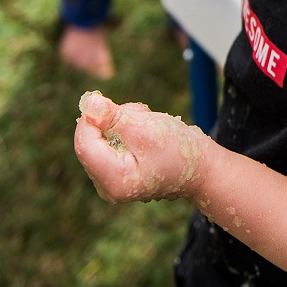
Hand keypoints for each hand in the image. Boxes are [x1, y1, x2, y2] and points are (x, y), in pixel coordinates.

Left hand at [73, 91, 211, 202]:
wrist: (202, 168)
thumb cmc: (179, 150)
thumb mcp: (147, 128)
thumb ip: (114, 117)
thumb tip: (88, 104)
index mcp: (114, 180)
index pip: (85, 144)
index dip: (90, 118)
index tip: (102, 99)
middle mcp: (108, 186)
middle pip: (93, 142)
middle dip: (112, 122)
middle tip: (141, 116)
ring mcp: (112, 182)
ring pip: (102, 141)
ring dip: (122, 125)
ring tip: (148, 126)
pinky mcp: (118, 175)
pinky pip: (110, 147)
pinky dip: (125, 134)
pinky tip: (145, 134)